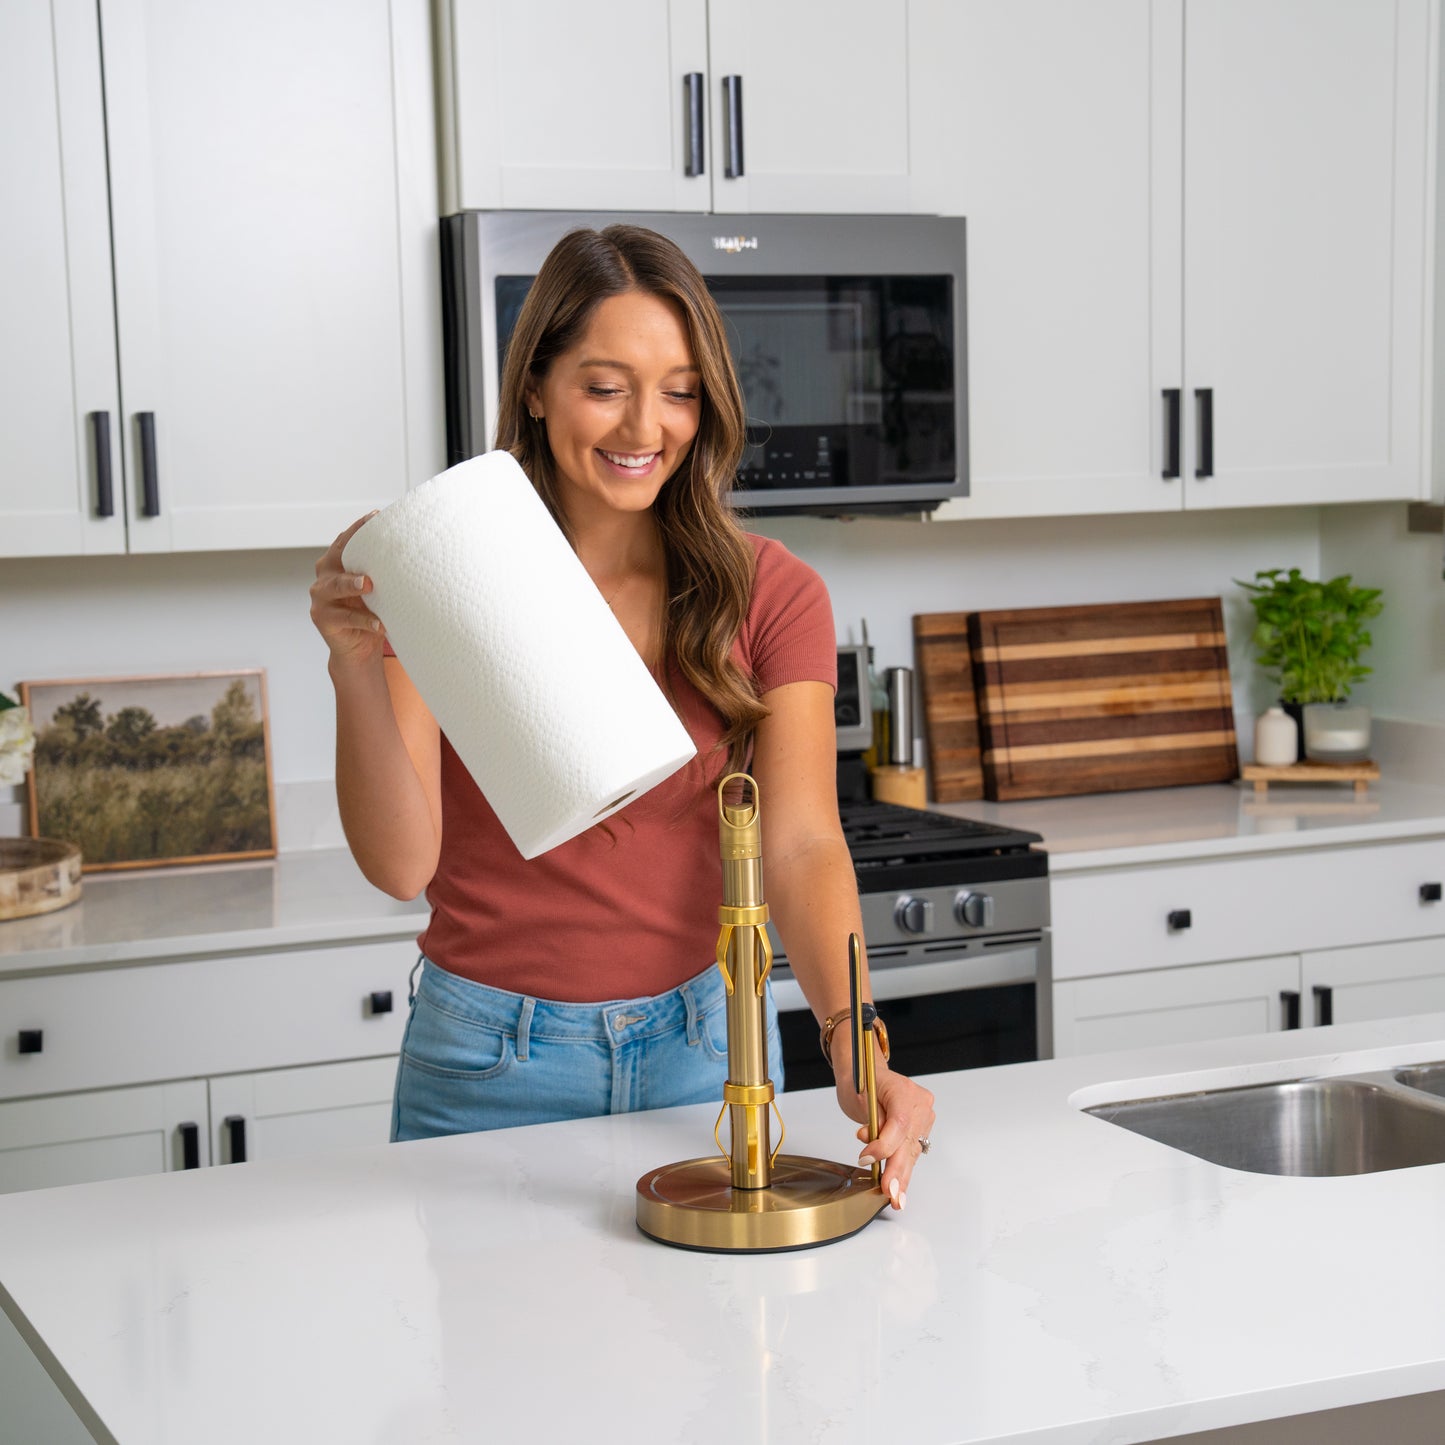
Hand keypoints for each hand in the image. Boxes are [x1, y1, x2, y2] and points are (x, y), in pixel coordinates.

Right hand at [310, 514, 384, 665]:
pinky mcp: (322, 618)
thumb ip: (383, 572)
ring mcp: (320, 597)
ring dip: (352, 585)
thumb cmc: (371, 612)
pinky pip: (345, 617)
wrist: (358, 649)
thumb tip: (418, 552)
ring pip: (336, 587)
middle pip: (337, 558)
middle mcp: (324, 576)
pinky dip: (364, 620)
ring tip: (368, 585)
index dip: (359, 528)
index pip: (345, 541)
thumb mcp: (376, 590)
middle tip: (375, 547)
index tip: (377, 515)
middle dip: (353, 552)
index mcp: (336, 563)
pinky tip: (380, 624)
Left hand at [836, 1059, 934, 1210]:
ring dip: (902, 1175)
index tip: (866, 1159)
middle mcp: (920, 1102)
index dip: (884, 1145)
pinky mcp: (922, 1127)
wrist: (866, 1074)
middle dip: (897, 1170)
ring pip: (912, 1150)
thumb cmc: (860, 1082)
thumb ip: (872, 1122)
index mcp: (903, 1089)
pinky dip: (904, 1168)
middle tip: (889, 1192)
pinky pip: (913, 1150)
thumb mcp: (859, 1098)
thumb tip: (875, 1148)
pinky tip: (900, 1188)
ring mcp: (924, 1115)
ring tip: (896, 1198)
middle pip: (908, 1141)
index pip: (900, 1122)